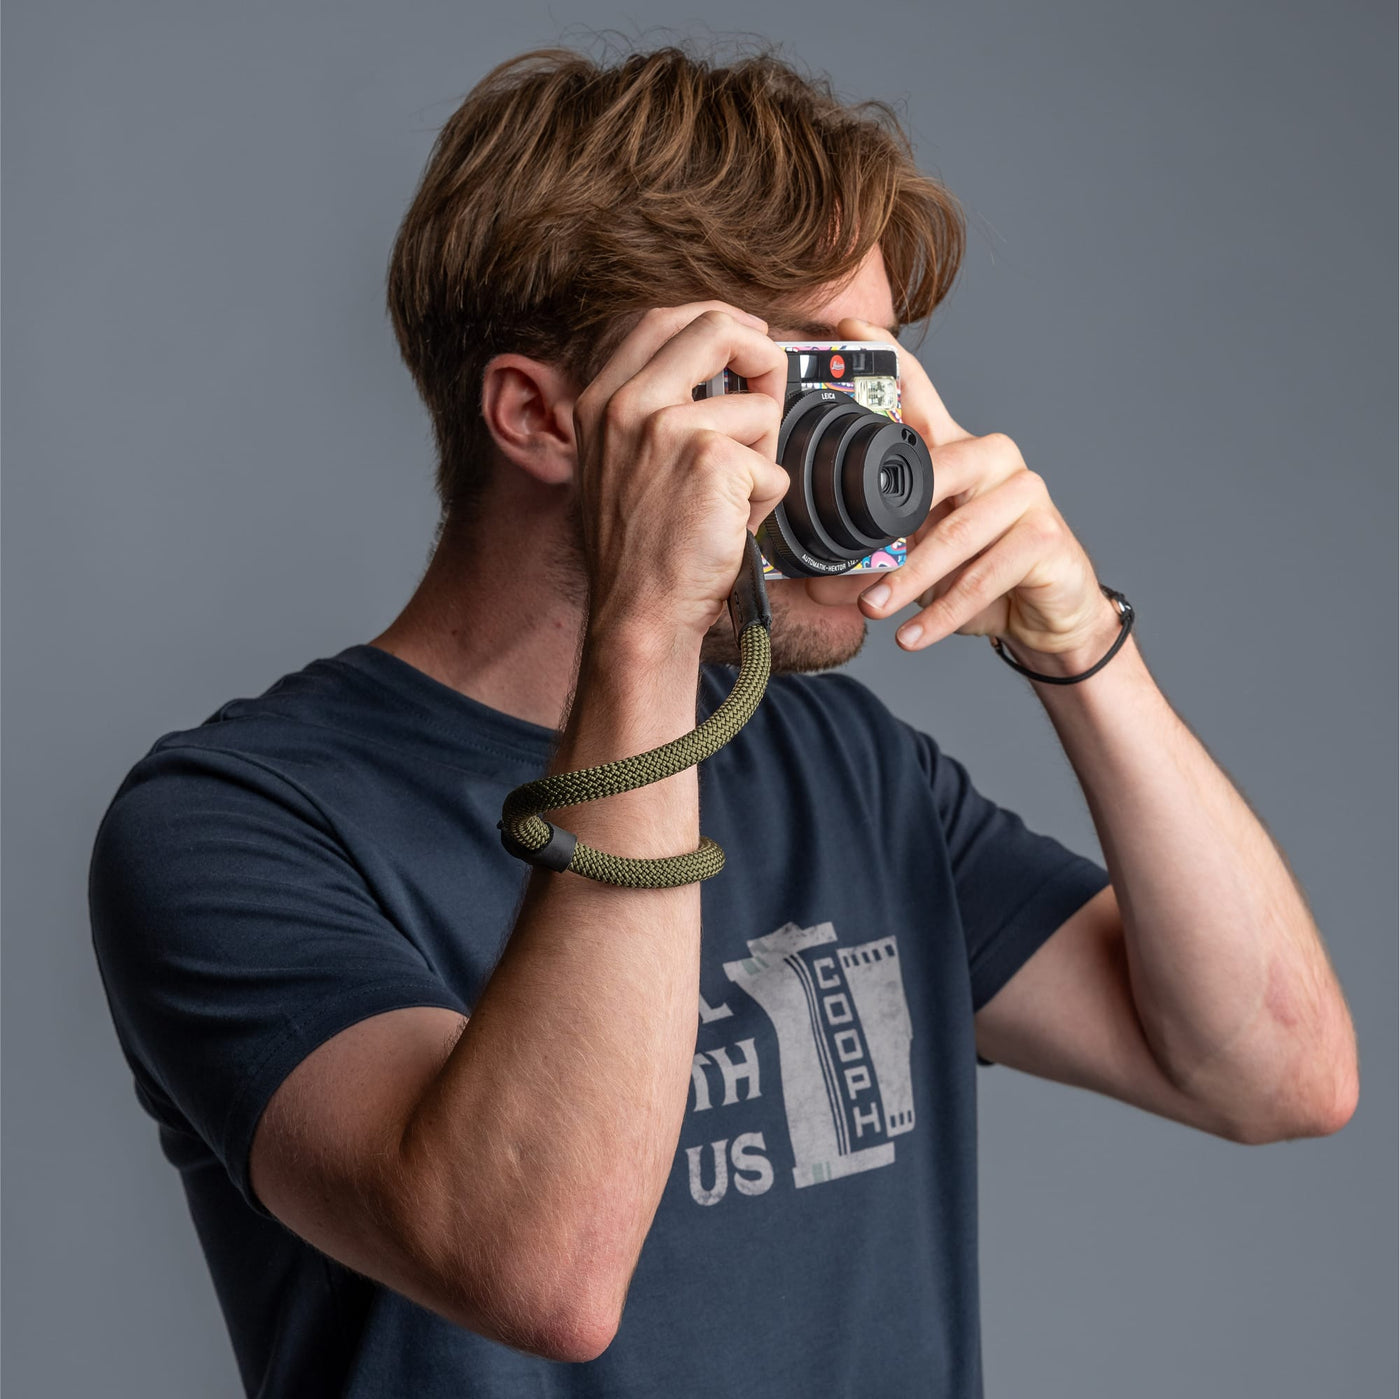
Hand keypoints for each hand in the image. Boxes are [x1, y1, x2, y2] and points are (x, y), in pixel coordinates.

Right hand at [571, 304, 789, 646]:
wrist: (638, 613)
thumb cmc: (637, 552)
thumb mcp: (614, 466)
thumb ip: (647, 413)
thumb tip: (717, 376)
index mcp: (600, 401)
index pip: (662, 320)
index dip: (717, 321)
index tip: (746, 338)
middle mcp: (627, 405)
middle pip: (715, 327)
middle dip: (762, 355)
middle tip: (771, 392)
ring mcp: (668, 427)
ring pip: (759, 408)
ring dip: (763, 458)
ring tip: (731, 502)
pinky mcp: (710, 460)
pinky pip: (773, 465)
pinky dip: (766, 502)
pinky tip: (732, 528)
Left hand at [823, 316, 1118, 672]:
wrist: (1043, 617)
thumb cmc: (973, 576)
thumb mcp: (914, 563)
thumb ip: (867, 564)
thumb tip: (812, 582)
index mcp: (952, 451)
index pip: (918, 394)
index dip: (887, 358)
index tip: (847, 331)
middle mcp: (991, 459)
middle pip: (933, 472)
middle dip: (886, 524)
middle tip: (845, 562)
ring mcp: (1025, 494)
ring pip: (957, 533)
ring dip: (909, 580)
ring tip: (873, 610)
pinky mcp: (1046, 538)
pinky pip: (985, 576)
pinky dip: (942, 613)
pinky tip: (912, 636)